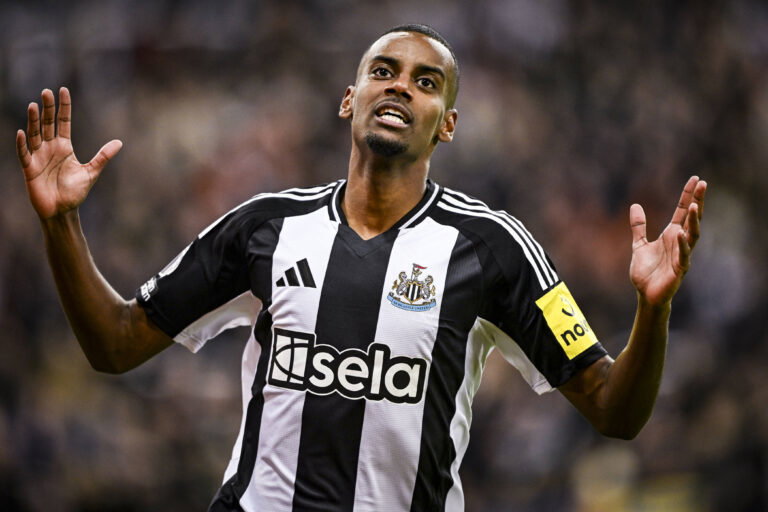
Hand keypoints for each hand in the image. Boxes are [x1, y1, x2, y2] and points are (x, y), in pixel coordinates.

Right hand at [16, 87, 122, 219]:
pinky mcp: (30, 169)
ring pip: (35, 135)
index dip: (63, 107)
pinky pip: (24, 154)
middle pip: (47, 124)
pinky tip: (22, 132)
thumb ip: (103, 157)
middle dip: (47, 109)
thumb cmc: (75, 192)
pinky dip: (22, 144)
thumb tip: (119, 142)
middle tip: (46, 92)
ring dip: (33, 121)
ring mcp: (38, 157)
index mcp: (64, 147)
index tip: (63, 90)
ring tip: (33, 105)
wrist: (62, 211)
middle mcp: (50, 148)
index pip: (63, 122)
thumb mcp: (91, 172)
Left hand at [629, 176, 706, 305]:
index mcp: (672, 234)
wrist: (646, 295)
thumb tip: (635, 205)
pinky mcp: (680, 269)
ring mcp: (682, 255)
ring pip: (693, 235)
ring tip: (695, 205)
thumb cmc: (646, 272)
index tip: (696, 179)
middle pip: (692, 218)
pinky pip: (684, 255)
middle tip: (703, 184)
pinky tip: (681, 234)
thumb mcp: (639, 244)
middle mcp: (680, 242)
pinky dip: (683, 245)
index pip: (682, 211)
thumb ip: (638, 226)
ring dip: (694, 220)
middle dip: (698, 201)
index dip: (688, 195)